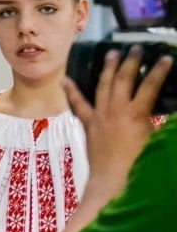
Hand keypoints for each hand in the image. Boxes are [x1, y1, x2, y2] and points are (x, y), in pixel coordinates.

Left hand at [63, 46, 171, 192]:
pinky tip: (65, 80)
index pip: (151, 85)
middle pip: (124, 80)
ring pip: (103, 86)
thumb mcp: (158, 141)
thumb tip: (169, 112)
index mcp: (136, 114)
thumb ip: (163, 124)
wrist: (112, 183)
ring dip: (108, 69)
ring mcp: (100, 116)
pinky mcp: (89, 125)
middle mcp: (116, 110)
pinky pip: (78, 105)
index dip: (159, 71)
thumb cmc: (139, 165)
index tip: (166, 58)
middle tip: (136, 48)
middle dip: (131, 62)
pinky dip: (72, 91)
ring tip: (112, 53)